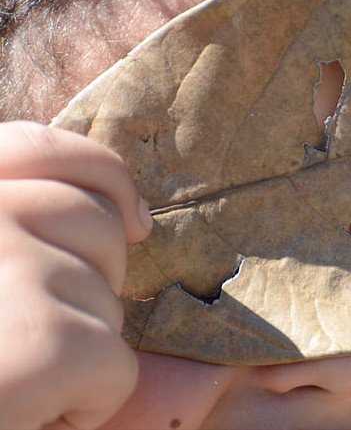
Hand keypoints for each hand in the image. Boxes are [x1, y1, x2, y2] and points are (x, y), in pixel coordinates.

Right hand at [0, 122, 152, 429]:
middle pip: (92, 219)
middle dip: (92, 276)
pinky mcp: (39, 343)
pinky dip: (91, 401)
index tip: (133, 218)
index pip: (33, 149)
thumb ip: (36, 231)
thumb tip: (135, 223)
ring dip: (82, 341)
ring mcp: (0, 267)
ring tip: (15, 374)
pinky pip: (115, 363)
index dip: (98, 174)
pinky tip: (28, 413)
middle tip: (32, 332)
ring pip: (106, 291)